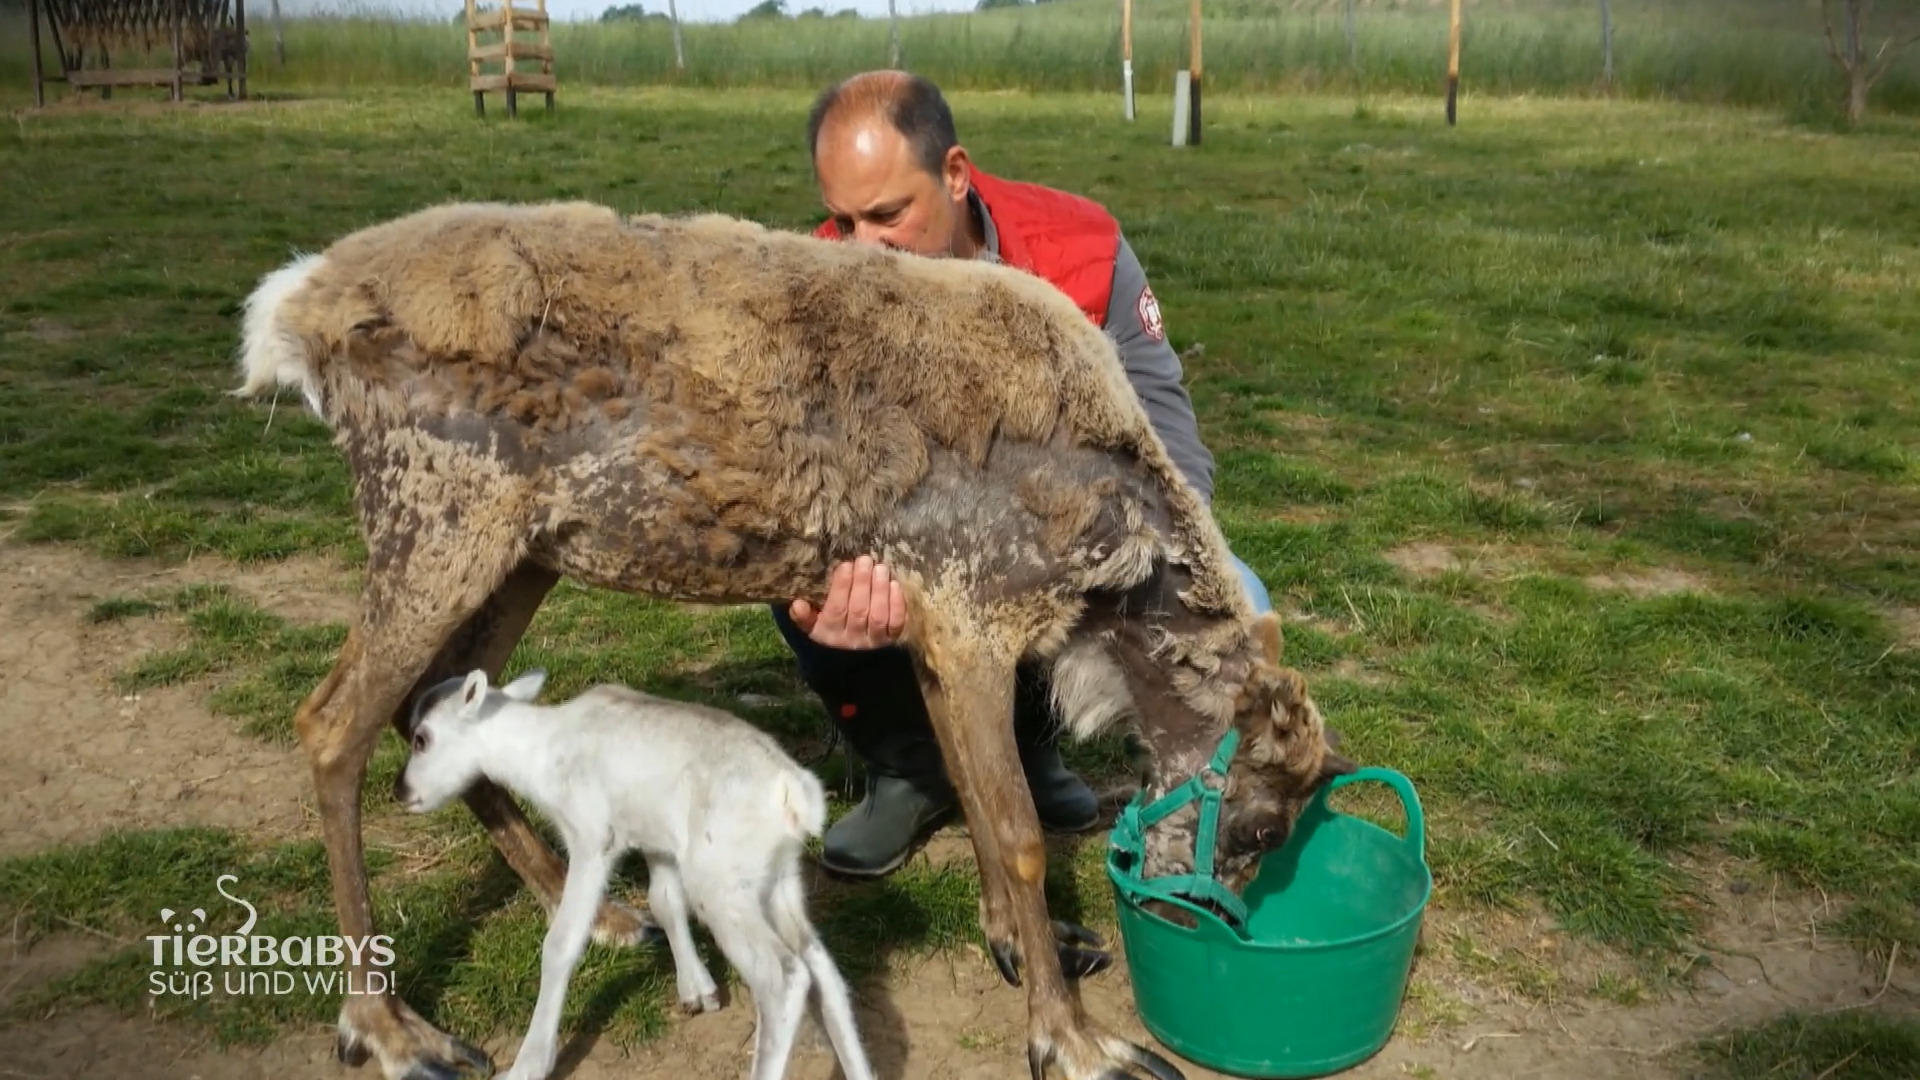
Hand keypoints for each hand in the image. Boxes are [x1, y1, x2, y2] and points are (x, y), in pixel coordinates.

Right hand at [789, 555, 906, 649]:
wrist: (852, 654)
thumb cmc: (831, 625)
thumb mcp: (813, 623)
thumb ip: (804, 615)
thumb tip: (797, 604)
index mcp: (829, 633)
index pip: (836, 609)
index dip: (841, 587)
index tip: (846, 565)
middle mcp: (851, 640)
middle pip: (858, 610)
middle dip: (862, 583)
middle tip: (865, 560)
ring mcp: (873, 641)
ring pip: (878, 616)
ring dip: (880, 590)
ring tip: (881, 568)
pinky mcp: (891, 639)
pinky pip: (896, 623)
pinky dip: (897, 604)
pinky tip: (894, 584)